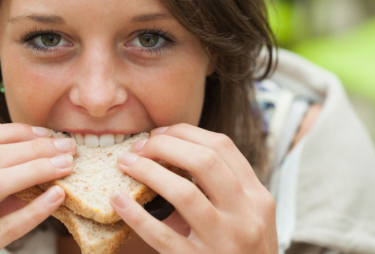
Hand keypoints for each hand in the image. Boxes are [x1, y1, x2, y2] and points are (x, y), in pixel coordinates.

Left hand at [109, 124, 276, 253]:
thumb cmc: (240, 251)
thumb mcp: (244, 216)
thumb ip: (218, 188)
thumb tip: (165, 155)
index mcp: (257, 197)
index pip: (222, 147)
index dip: (185, 133)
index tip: (158, 133)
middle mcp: (246, 216)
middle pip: (204, 161)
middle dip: (165, 146)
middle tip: (139, 147)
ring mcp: (225, 242)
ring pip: (184, 194)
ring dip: (148, 172)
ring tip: (126, 164)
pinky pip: (162, 236)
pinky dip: (136, 215)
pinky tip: (117, 200)